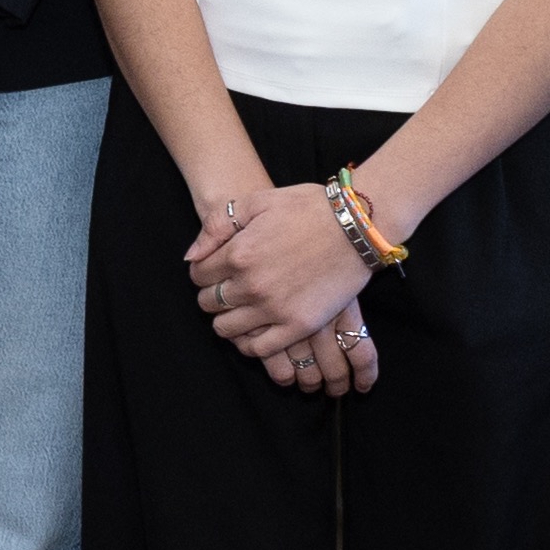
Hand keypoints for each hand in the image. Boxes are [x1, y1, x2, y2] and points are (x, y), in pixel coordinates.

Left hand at [186, 182, 382, 373]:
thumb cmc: (309, 208)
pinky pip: (259, 348)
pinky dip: (251, 343)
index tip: (216, 271)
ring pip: (227, 329)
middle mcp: (250, 285)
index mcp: (238, 253)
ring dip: (228, 320)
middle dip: (213, 295)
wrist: (357, 226)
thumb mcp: (258, 201)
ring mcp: (274, 308)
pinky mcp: (298, 325)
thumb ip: (218, 225)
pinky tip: (257, 331)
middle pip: (208, 303)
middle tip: (229, 289)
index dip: (204, 272)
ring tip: (242, 310)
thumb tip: (191, 256)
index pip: (198, 275)